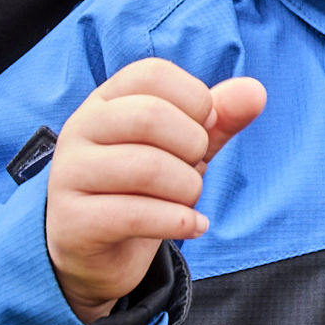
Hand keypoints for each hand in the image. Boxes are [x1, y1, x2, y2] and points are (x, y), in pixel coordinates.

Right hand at [45, 59, 264, 323]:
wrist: (102, 252)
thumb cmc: (148, 185)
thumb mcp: (187, 145)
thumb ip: (221, 117)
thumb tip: (255, 91)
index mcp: (105, 101)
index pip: (153, 73)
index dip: (195, 99)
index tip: (203, 128)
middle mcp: (79, 130)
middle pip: (149, 117)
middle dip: (193, 145)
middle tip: (195, 167)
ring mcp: (68, 175)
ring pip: (146, 167)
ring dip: (188, 189)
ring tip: (188, 200)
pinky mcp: (73, 222)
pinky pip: (135, 215)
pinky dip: (180, 221)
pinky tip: (193, 226)